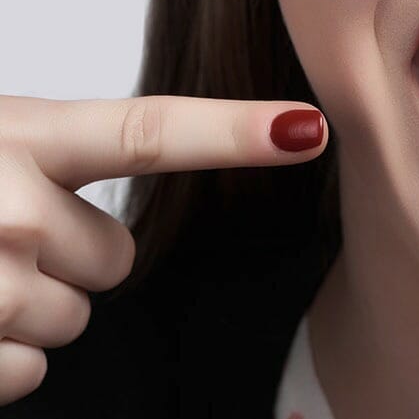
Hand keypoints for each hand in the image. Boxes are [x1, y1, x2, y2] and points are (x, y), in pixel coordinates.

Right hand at [0, 95, 327, 404]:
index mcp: (22, 137)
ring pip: (76, 315)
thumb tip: (135, 176)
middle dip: (72, 257)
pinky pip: (34, 369)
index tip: (308, 129)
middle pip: (119, 256)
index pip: (148, 133)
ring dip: (30, 304)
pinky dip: (1, 356)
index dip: (235, 132)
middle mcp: (15, 208)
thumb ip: (54, 154)